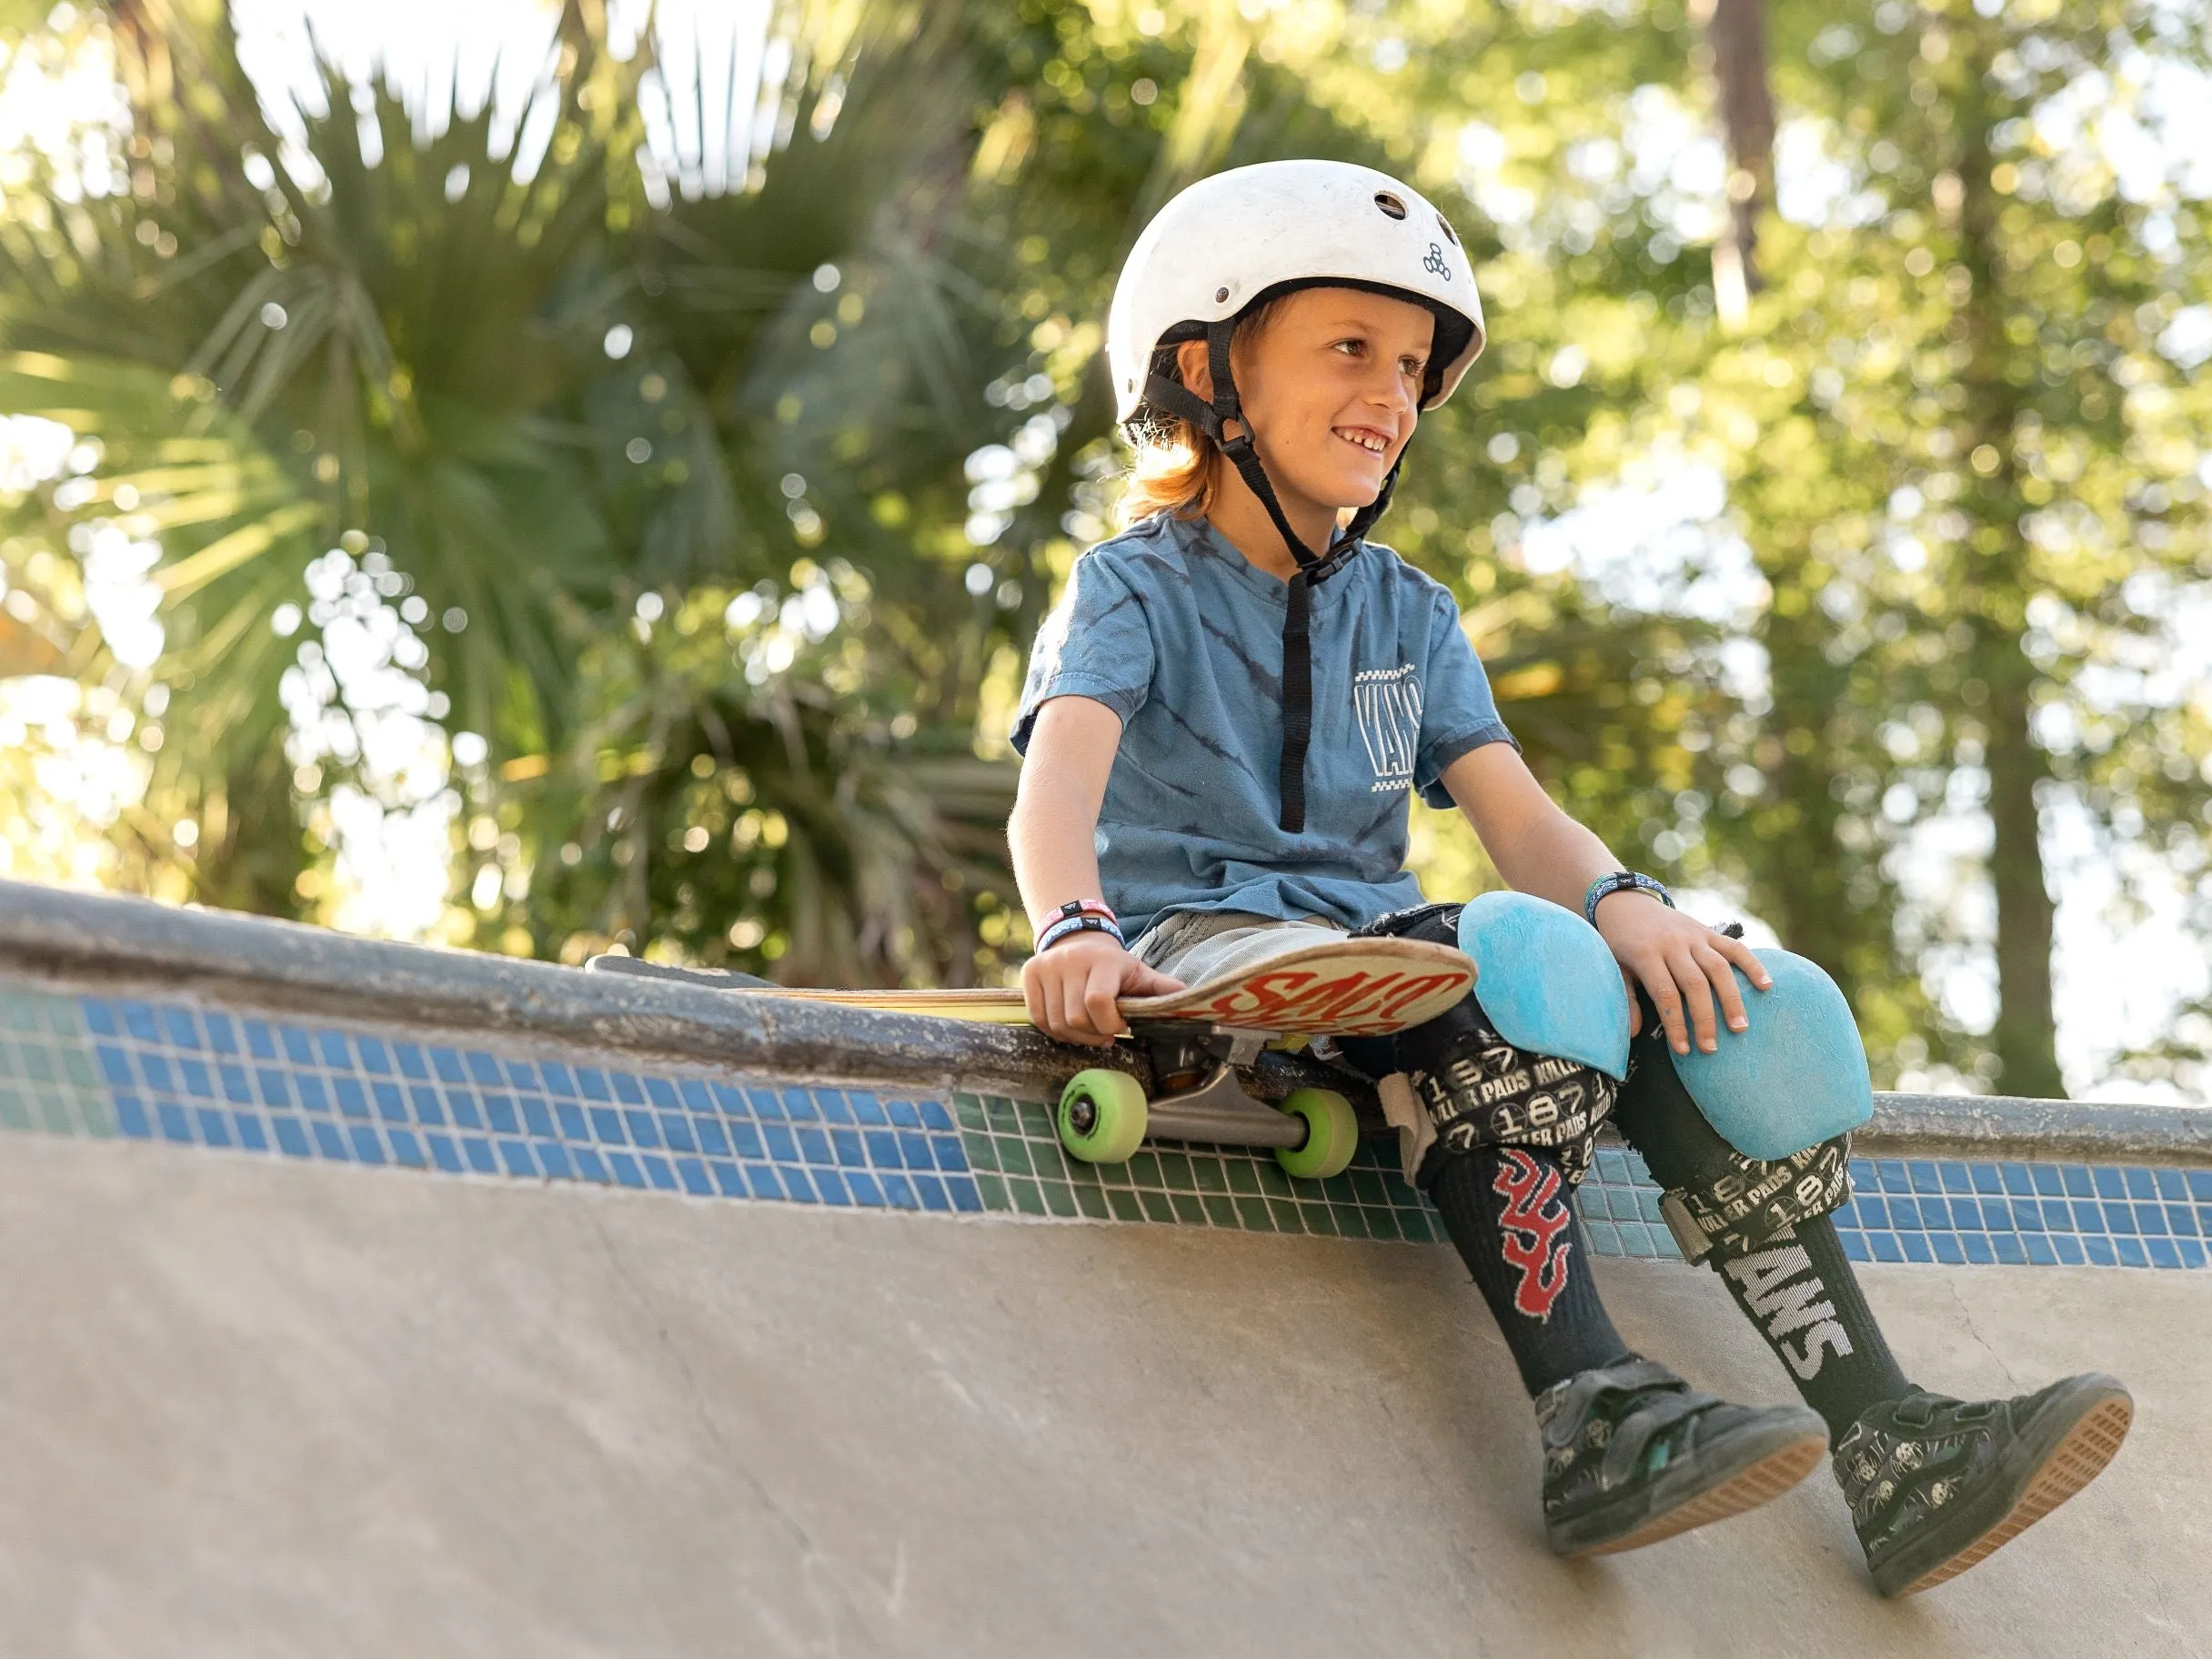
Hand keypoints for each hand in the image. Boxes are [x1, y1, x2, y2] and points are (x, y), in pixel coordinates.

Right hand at [1021, 932, 1184, 1046]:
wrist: (1080, 941)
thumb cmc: (1114, 967)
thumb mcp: (1139, 973)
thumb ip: (1161, 988)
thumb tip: (1191, 1000)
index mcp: (1102, 960)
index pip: (1097, 1002)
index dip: (1108, 1024)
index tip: (1119, 1027)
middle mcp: (1070, 959)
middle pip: (1075, 1018)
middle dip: (1093, 1033)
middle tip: (1104, 1032)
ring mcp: (1046, 966)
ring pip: (1055, 1023)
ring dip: (1075, 1036)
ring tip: (1089, 1030)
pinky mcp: (1029, 973)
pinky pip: (1037, 1018)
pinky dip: (1055, 1030)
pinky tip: (1070, 1026)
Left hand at [1593, 892, 1772, 1057]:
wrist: (1626, 903)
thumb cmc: (1619, 943)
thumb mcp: (1614, 968)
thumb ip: (1626, 999)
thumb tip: (1633, 1034)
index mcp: (1646, 954)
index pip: (1665, 993)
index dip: (1676, 1023)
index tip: (1683, 1049)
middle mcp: (1673, 944)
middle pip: (1695, 984)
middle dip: (1705, 1019)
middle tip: (1711, 1048)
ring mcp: (1693, 936)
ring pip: (1718, 967)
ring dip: (1731, 999)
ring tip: (1740, 1028)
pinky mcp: (1707, 931)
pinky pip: (1734, 947)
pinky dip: (1752, 964)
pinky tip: (1766, 985)